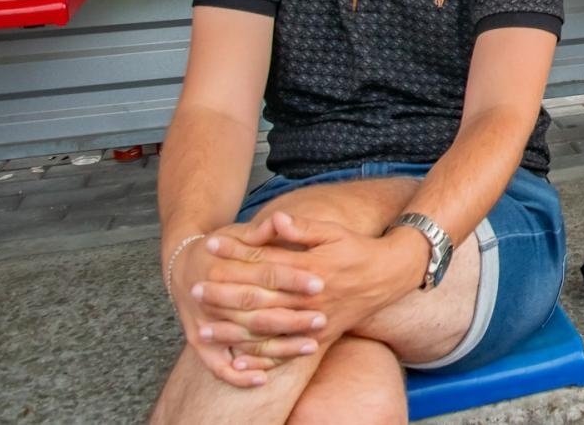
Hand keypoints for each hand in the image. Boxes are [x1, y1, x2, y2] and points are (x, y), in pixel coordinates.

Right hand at [169, 226, 325, 387]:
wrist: (181, 266)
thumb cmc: (220, 247)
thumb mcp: (237, 232)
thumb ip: (261, 231)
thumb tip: (280, 219)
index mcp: (222, 266)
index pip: (264, 273)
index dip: (292, 277)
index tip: (320, 282)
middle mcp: (210, 297)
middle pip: (257, 309)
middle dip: (291, 316)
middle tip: (322, 319)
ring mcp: (203, 322)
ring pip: (245, 339)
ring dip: (277, 346)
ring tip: (310, 345)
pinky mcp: (198, 343)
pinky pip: (219, 365)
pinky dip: (240, 374)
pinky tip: (265, 378)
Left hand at [200, 211, 424, 353]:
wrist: (391, 275)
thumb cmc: (358, 249)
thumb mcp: (334, 232)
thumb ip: (303, 229)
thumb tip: (275, 220)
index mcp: (311, 267)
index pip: (265, 260)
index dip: (236, 252)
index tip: (210, 246)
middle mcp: (310, 296)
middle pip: (259, 297)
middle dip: (224, 295)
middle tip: (193, 291)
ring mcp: (314, 320)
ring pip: (267, 329)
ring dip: (233, 331)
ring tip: (203, 331)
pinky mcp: (319, 337)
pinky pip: (286, 353)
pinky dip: (261, 360)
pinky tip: (238, 363)